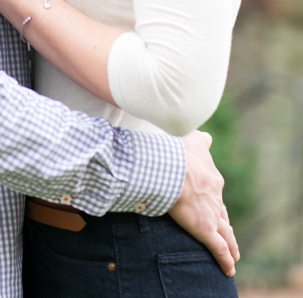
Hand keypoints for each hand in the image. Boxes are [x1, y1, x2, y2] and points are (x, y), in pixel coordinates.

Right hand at [168, 131, 238, 275]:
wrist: (171, 166)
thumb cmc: (175, 150)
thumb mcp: (189, 139)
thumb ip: (197, 140)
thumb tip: (206, 136)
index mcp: (209, 177)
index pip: (213, 191)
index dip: (213, 199)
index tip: (213, 203)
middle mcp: (214, 196)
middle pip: (222, 212)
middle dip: (224, 222)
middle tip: (225, 231)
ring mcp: (211, 213)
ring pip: (225, 232)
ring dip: (231, 244)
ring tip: (234, 254)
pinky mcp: (205, 229)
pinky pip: (218, 248)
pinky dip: (225, 259)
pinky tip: (229, 269)